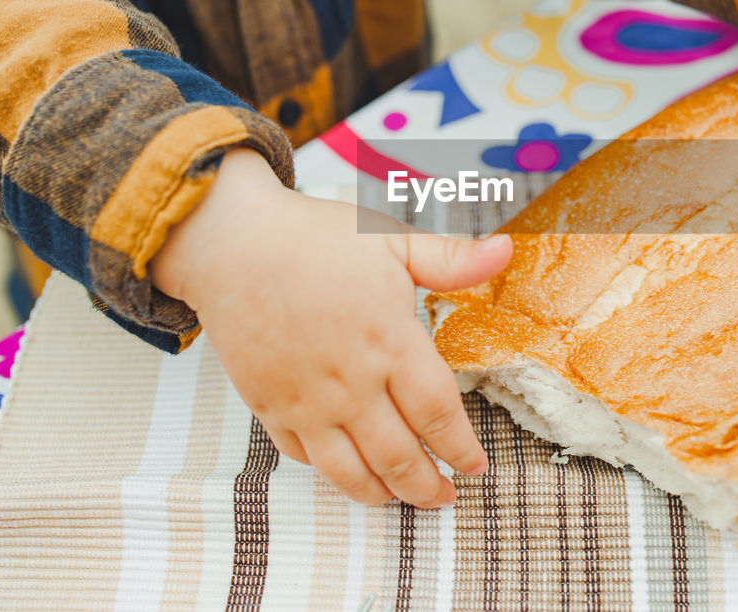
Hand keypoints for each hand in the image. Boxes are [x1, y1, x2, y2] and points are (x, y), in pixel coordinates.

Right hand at [151, 149, 512, 507]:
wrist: (231, 244)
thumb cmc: (313, 238)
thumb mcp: (391, 240)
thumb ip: (452, 258)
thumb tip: (506, 250)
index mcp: (389, 341)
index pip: (436, 413)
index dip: (460, 447)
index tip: (475, 465)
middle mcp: (350, 382)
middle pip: (398, 456)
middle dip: (427, 486)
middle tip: (446, 496)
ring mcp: (307, 401)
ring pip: (350, 471)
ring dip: (383, 494)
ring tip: (404, 499)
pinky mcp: (270, 407)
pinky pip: (303, 457)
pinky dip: (330, 473)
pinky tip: (350, 472)